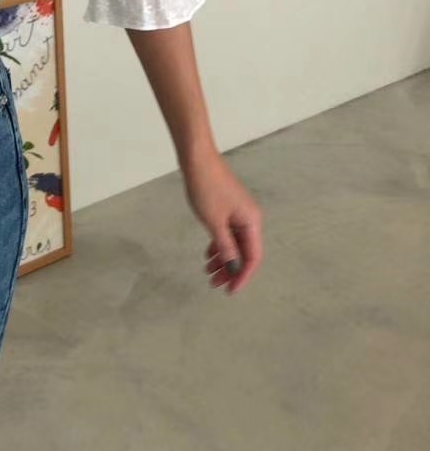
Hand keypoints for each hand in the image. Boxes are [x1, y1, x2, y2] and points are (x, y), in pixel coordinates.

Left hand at [181, 151, 262, 294]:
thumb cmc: (206, 189)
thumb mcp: (214, 223)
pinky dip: (219, 244)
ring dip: (223, 258)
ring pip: (234, 243)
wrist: (197, 159)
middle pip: (244, 252)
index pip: (252, 257)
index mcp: (252, 222)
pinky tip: (208, 254)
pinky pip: (227, 232)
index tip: (229, 290)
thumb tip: (234, 269)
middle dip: (231, 270)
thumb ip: (226, 247)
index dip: (242, 276)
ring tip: (208, 272)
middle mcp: (250, 218)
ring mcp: (239, 212)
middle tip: (214, 283)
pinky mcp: (228, 207)